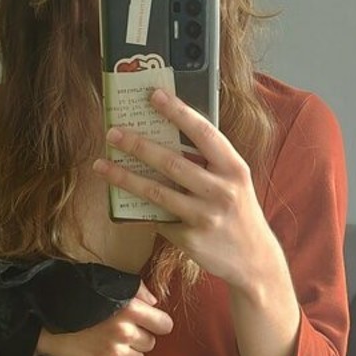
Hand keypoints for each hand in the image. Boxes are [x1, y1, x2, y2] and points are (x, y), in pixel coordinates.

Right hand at [34, 280, 172, 355]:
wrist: (43, 321)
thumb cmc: (77, 299)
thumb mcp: (106, 283)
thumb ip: (136, 289)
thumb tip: (155, 303)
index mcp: (130, 309)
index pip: (165, 325)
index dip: (157, 324)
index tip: (147, 324)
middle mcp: (125, 332)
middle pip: (150, 343)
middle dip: (138, 338)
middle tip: (119, 332)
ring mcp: (113, 353)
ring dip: (126, 354)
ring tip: (108, 344)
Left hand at [92, 87, 286, 296]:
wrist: (254, 260)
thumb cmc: (239, 213)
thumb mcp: (235, 183)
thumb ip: (210, 163)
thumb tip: (168, 139)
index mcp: (234, 169)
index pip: (204, 133)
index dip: (178, 112)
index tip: (154, 96)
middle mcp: (221, 191)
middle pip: (171, 162)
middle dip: (137, 145)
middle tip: (112, 133)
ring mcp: (205, 216)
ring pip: (156, 192)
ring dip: (124, 177)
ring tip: (101, 165)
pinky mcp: (190, 238)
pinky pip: (158, 218)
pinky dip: (141, 209)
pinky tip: (123, 200)